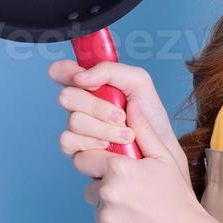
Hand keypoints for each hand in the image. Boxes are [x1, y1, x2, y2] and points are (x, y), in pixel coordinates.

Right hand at [47, 59, 189, 182]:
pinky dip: (92, 143)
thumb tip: (80, 77)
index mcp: (91, 83)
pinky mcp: (76, 150)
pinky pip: (68, 141)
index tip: (82, 79)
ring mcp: (77, 128)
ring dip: (104, 128)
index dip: (65, 71)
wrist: (159, 152)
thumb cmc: (149, 117)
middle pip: (66, 96)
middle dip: (97, 107)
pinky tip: (107, 147)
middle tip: (120, 116)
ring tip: (126, 135)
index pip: (63, 71)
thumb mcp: (138, 82)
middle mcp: (80, 105)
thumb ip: (110, 70)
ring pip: (74, 120)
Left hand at [48, 59, 208, 222]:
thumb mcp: (165, 158)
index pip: (84, 158)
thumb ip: (143, 131)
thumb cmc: (177, 196)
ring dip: (110, 207)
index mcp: (119, 169)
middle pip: (90, 185)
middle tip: (133, 193)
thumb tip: (132, 104)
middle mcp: (107, 192)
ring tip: (137, 210)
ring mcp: (104, 217)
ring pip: (96, 207)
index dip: (97, 162)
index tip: (112, 169)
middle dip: (105, 186)